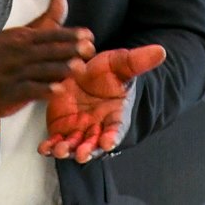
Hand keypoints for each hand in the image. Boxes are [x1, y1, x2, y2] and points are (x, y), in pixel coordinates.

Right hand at [0, 0, 95, 120]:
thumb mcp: (19, 33)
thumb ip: (45, 20)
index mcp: (25, 38)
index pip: (51, 34)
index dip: (70, 35)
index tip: (89, 35)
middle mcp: (20, 53)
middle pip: (49, 50)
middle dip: (70, 50)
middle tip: (90, 49)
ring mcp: (13, 72)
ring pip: (40, 69)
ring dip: (60, 69)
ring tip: (79, 68)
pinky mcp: (7, 92)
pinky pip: (27, 90)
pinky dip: (43, 90)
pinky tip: (57, 90)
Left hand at [40, 44, 165, 162]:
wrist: (85, 71)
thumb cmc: (107, 72)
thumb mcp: (120, 63)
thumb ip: (138, 61)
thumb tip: (160, 51)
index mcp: (115, 114)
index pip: (116, 129)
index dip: (112, 136)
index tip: (109, 142)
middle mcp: (98, 127)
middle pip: (94, 143)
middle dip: (88, 150)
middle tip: (82, 154)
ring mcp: (79, 130)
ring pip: (74, 145)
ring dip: (68, 150)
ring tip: (61, 149)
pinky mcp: (61, 128)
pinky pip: (55, 141)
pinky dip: (49, 146)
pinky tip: (43, 148)